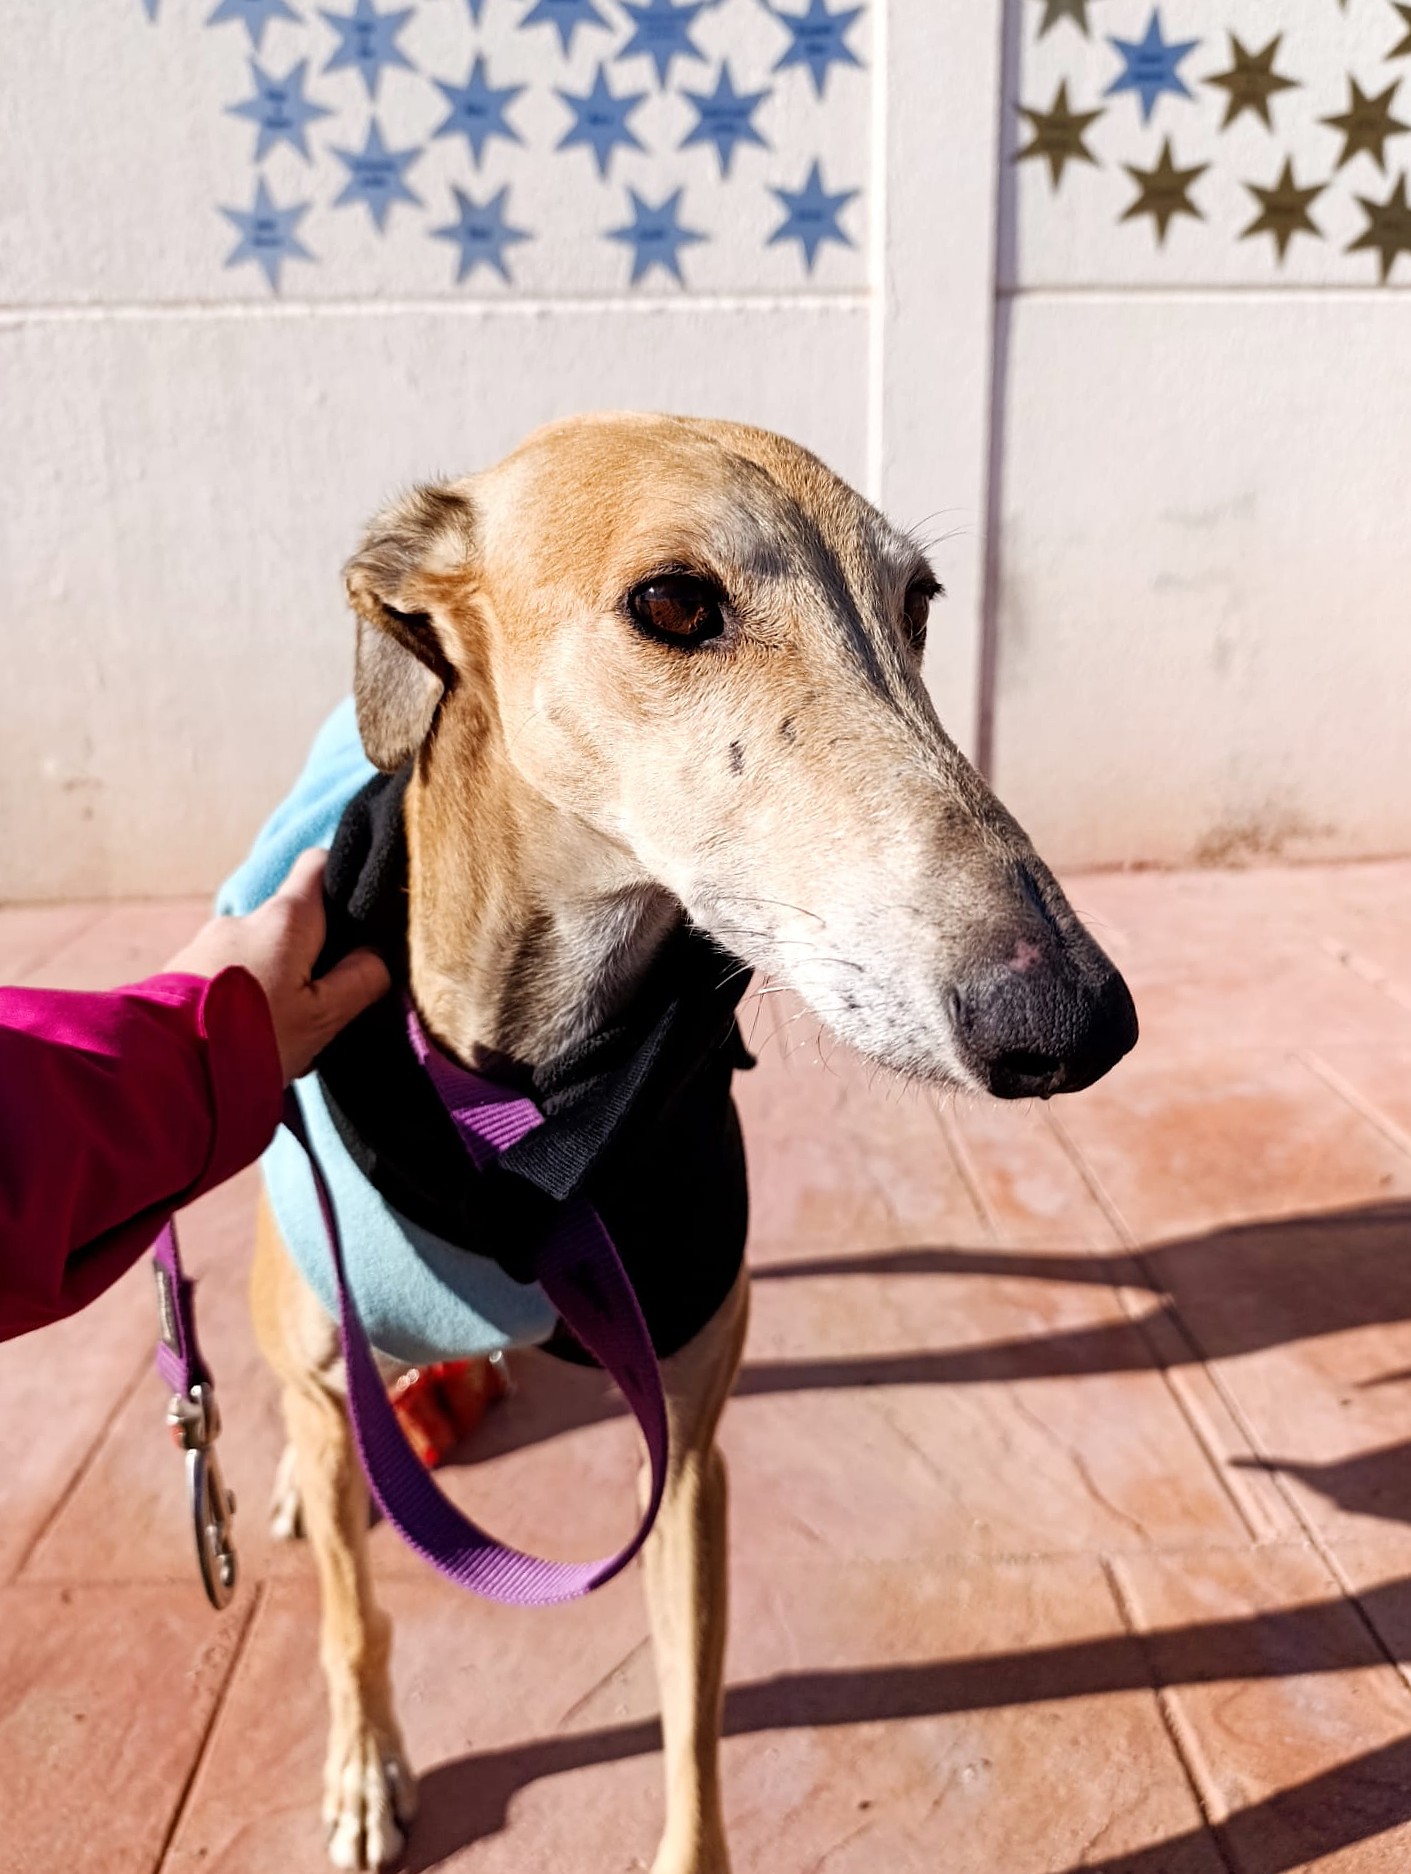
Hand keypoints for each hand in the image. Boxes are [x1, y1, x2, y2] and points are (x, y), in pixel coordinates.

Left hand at [168, 849, 390, 1082]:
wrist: (163, 1070)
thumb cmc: (252, 1038)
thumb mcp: (322, 1018)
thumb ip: (360, 981)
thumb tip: (376, 956)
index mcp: (286, 919)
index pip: (318, 864)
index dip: (342, 877)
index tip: (359, 912)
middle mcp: (243, 918)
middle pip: (292, 919)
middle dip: (311, 952)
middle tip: (322, 1002)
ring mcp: (207, 942)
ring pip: (259, 950)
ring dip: (274, 978)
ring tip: (279, 1029)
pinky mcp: (180, 970)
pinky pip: (227, 971)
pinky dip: (243, 993)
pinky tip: (244, 1033)